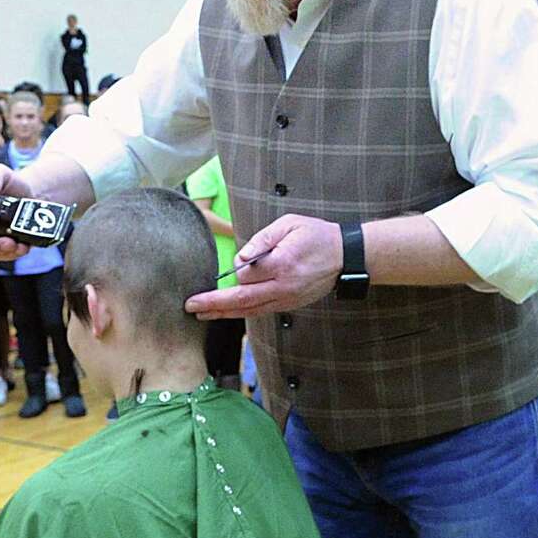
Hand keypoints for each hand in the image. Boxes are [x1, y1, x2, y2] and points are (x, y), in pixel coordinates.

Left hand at [184, 214, 341, 319]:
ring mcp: (288, 299)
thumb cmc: (316, 235)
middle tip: (191, 306)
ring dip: (224, 313)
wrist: (346, 256)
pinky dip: (242, 313)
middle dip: (214, 304)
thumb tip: (240, 257)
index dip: (231, 274)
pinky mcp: (290, 304)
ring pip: (251, 311)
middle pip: (243, 300)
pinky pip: (261, 311)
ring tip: (202, 314)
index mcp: (283, 264)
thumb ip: (262, 239)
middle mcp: (284, 286)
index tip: (222, 275)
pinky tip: (226, 312)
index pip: (246, 276)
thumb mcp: (289, 224)